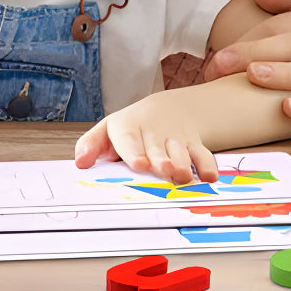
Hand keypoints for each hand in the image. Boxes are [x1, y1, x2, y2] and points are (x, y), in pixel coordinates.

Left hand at [75, 91, 218, 185]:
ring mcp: (175, 139)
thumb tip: (80, 163)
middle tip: (165, 170)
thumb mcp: (107, 132)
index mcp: (129, 128)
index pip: (130, 139)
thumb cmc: (130, 128)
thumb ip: (91, 145)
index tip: (139, 164)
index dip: (134, 152)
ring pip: (182, 152)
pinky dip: (208, 166)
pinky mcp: (193, 145)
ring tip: (183, 176)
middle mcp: (154, 134)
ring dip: (184, 164)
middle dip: (162, 160)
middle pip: (158, 149)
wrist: (165, 111)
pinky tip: (209, 178)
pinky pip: (203, 154)